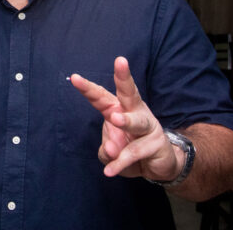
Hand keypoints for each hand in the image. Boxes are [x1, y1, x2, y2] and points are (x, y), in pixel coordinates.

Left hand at [70, 57, 180, 181]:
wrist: (158, 166)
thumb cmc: (130, 149)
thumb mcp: (111, 150)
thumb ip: (106, 148)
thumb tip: (111, 148)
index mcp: (119, 108)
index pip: (101, 97)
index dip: (88, 88)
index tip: (74, 77)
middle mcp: (135, 111)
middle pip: (128, 92)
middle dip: (124, 77)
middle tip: (120, 62)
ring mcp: (148, 125)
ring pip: (135, 121)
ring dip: (125, 120)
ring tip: (115, 119)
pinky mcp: (157, 143)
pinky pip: (135, 152)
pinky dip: (120, 162)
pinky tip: (110, 170)